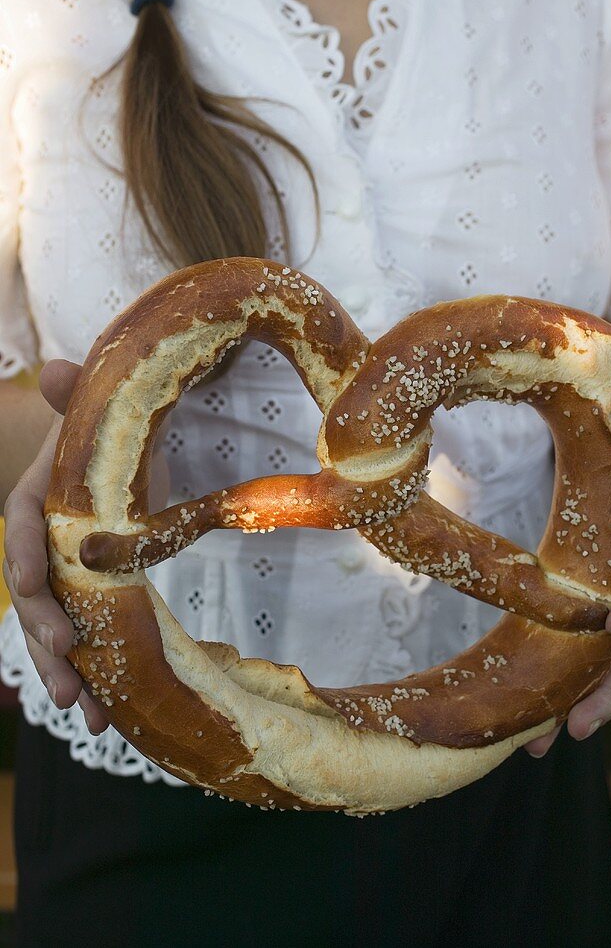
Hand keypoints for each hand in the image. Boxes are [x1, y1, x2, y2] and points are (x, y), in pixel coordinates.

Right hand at [2, 359, 170, 735]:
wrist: (115, 454)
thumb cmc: (102, 430)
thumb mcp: (94, 410)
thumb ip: (75, 394)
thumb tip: (59, 368)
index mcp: (37, 497)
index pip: (21, 525)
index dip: (23, 553)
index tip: (29, 581)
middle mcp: (42, 545)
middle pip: (33, 596)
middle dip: (45, 636)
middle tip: (67, 673)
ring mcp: (62, 579)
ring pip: (53, 630)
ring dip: (65, 671)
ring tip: (88, 713)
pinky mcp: (89, 597)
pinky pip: (85, 640)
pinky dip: (94, 675)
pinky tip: (109, 715)